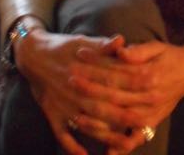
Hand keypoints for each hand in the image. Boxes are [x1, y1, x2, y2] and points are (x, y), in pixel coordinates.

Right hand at [14, 25, 149, 153]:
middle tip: (146, 121)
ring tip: (126, 144)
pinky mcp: (52, 115)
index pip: (114, 80)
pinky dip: (74, 147)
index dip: (133, 86)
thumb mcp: (83, 41)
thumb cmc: (63, 47)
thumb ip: (103, 44)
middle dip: (126, 115)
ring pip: (88, 124)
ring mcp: (64, 105)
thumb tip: (121, 40)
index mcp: (86, 70)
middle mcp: (76, 89)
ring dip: (107, 136)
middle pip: (105, 105)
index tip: (151, 90)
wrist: (32, 55)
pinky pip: (63, 135)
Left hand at [71, 28, 183, 145]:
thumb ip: (138, 51)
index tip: (79, 56)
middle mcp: (149, 96)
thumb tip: (120, 50)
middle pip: (114, 95)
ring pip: (120, 119)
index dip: (96, 64)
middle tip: (70, 80)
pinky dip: (121, 146)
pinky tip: (105, 152)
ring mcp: (151, 113)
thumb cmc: (168, 56)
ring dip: (97, 119)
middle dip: (90, 89)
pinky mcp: (152, 123)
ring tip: (75, 115)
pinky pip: (135, 138)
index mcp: (149, 75)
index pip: (116, 71)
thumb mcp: (156, 46)